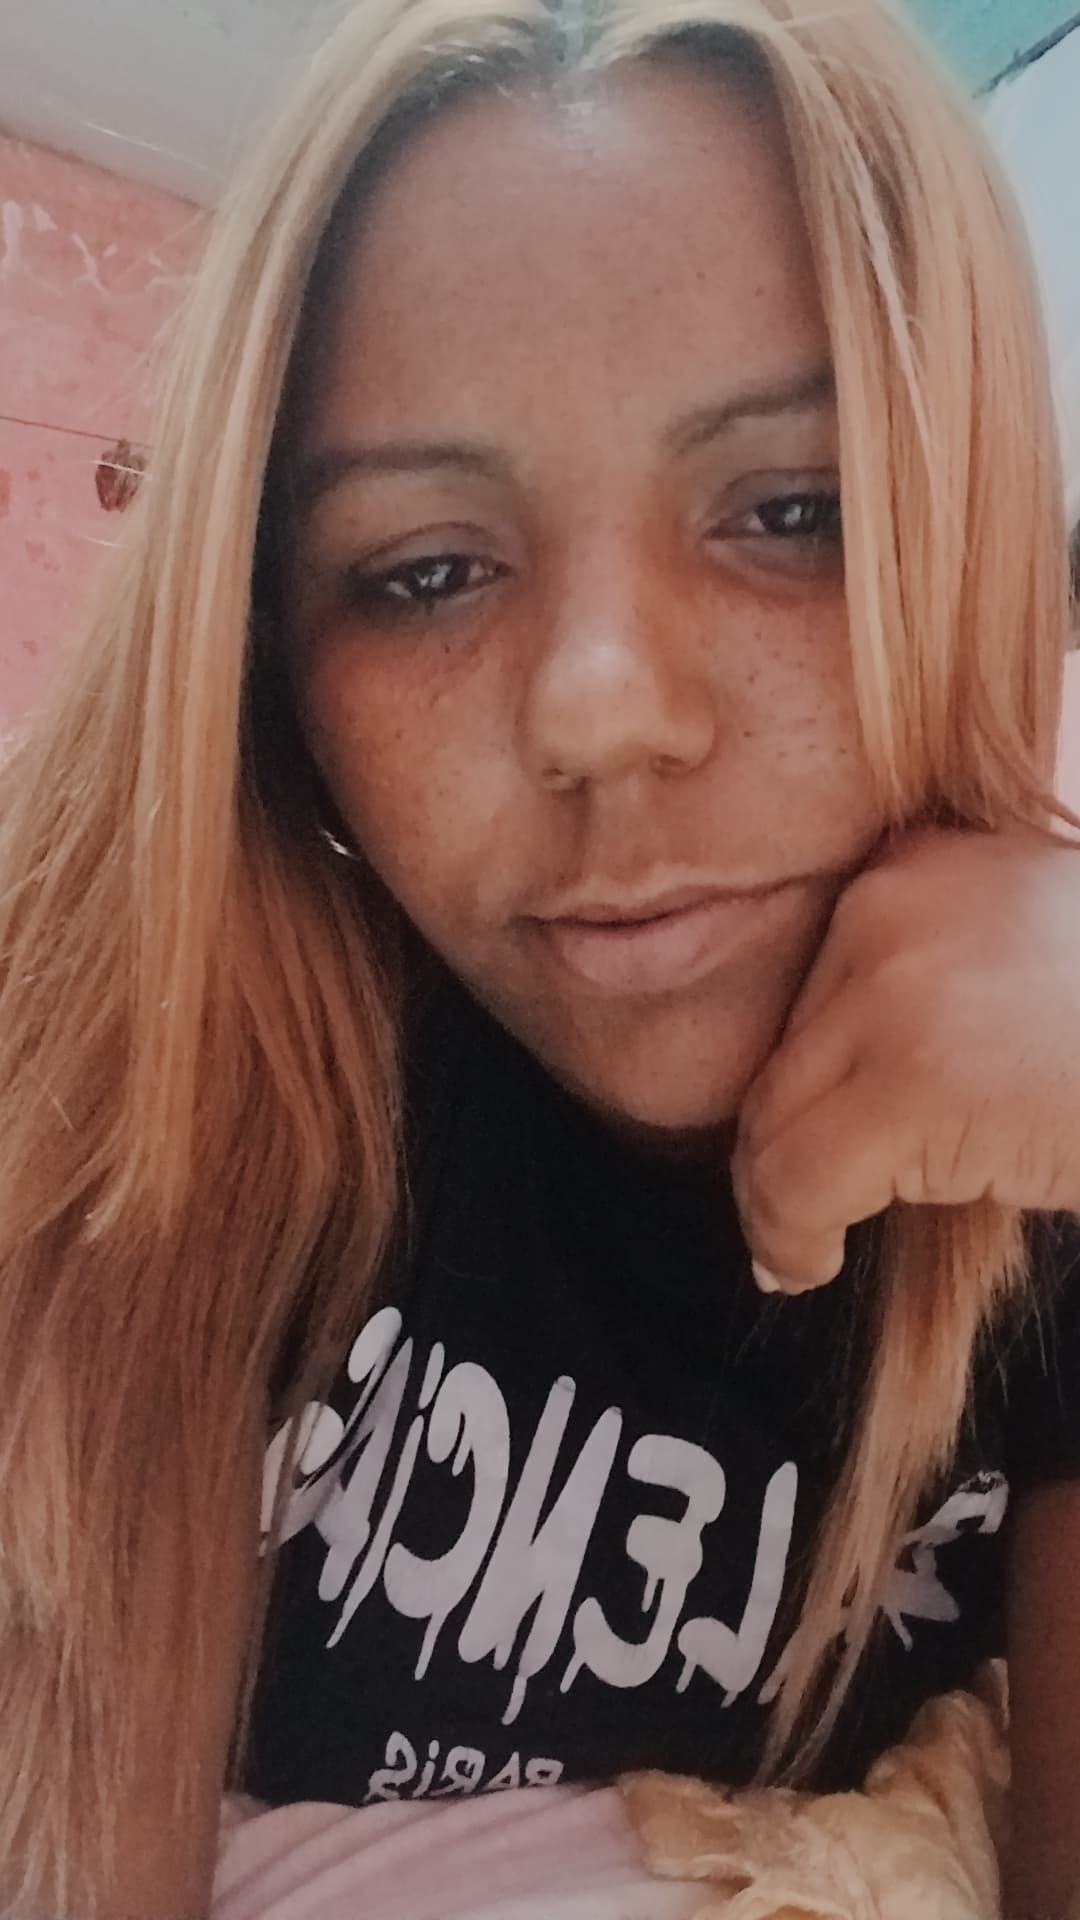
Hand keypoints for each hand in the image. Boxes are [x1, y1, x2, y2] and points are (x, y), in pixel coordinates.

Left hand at [732, 826, 1079, 1291]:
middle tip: (787, 1220)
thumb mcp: (1025, 967)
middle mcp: (892, 905)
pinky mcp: (914, 1079)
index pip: (808, 994)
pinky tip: (812, 1263)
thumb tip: (832, 1095)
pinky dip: (791, 1237)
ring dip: (777, 1203)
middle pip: (780, 1056)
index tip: (798, 1152)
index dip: (798, 1087)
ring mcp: (898, 987)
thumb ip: (932, 994)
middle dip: (776, 1150)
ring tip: (798, 1249)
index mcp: (923, 864)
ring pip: (774, 1123)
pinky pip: (797, 1180)